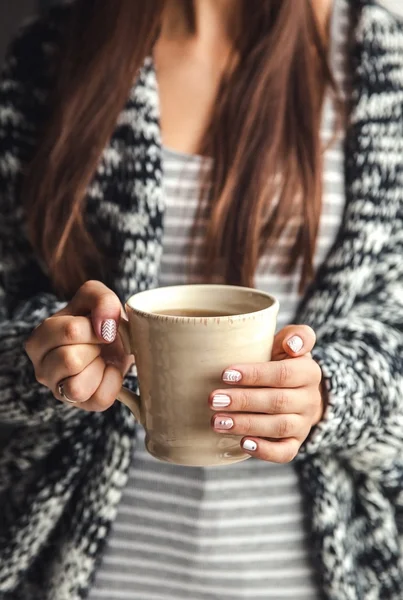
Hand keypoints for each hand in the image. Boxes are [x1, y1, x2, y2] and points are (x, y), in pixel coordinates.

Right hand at [25, 280, 132, 410]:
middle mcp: (41, 368)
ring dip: (100, 368)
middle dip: (97, 348)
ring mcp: (59, 390)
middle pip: (71, 360)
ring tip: (100, 358)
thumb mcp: (97, 297)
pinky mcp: (81, 405)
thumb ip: (100, 299)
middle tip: (100, 344)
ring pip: (78, 387)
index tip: (103, 327)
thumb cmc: (100, 320)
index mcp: (39, 340)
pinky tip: (108, 371)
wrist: (118, 341)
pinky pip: (99, 400)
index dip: (96, 327)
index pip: (70, 332)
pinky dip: (112, 383)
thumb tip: (105, 326)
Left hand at [209, 325, 322, 462]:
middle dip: (243, 401)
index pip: (283, 374)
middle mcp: (310, 399)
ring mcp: (304, 424)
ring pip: (278, 427)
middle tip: (214, 400)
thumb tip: (293, 344)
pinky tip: (243, 443)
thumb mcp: (289, 343)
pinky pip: (285, 452)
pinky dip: (264, 450)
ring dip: (246, 425)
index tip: (225, 374)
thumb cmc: (282, 361)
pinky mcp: (295, 443)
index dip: (254, 375)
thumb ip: (297, 335)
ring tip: (217, 421)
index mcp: (309, 371)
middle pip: (277, 401)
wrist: (297, 391)